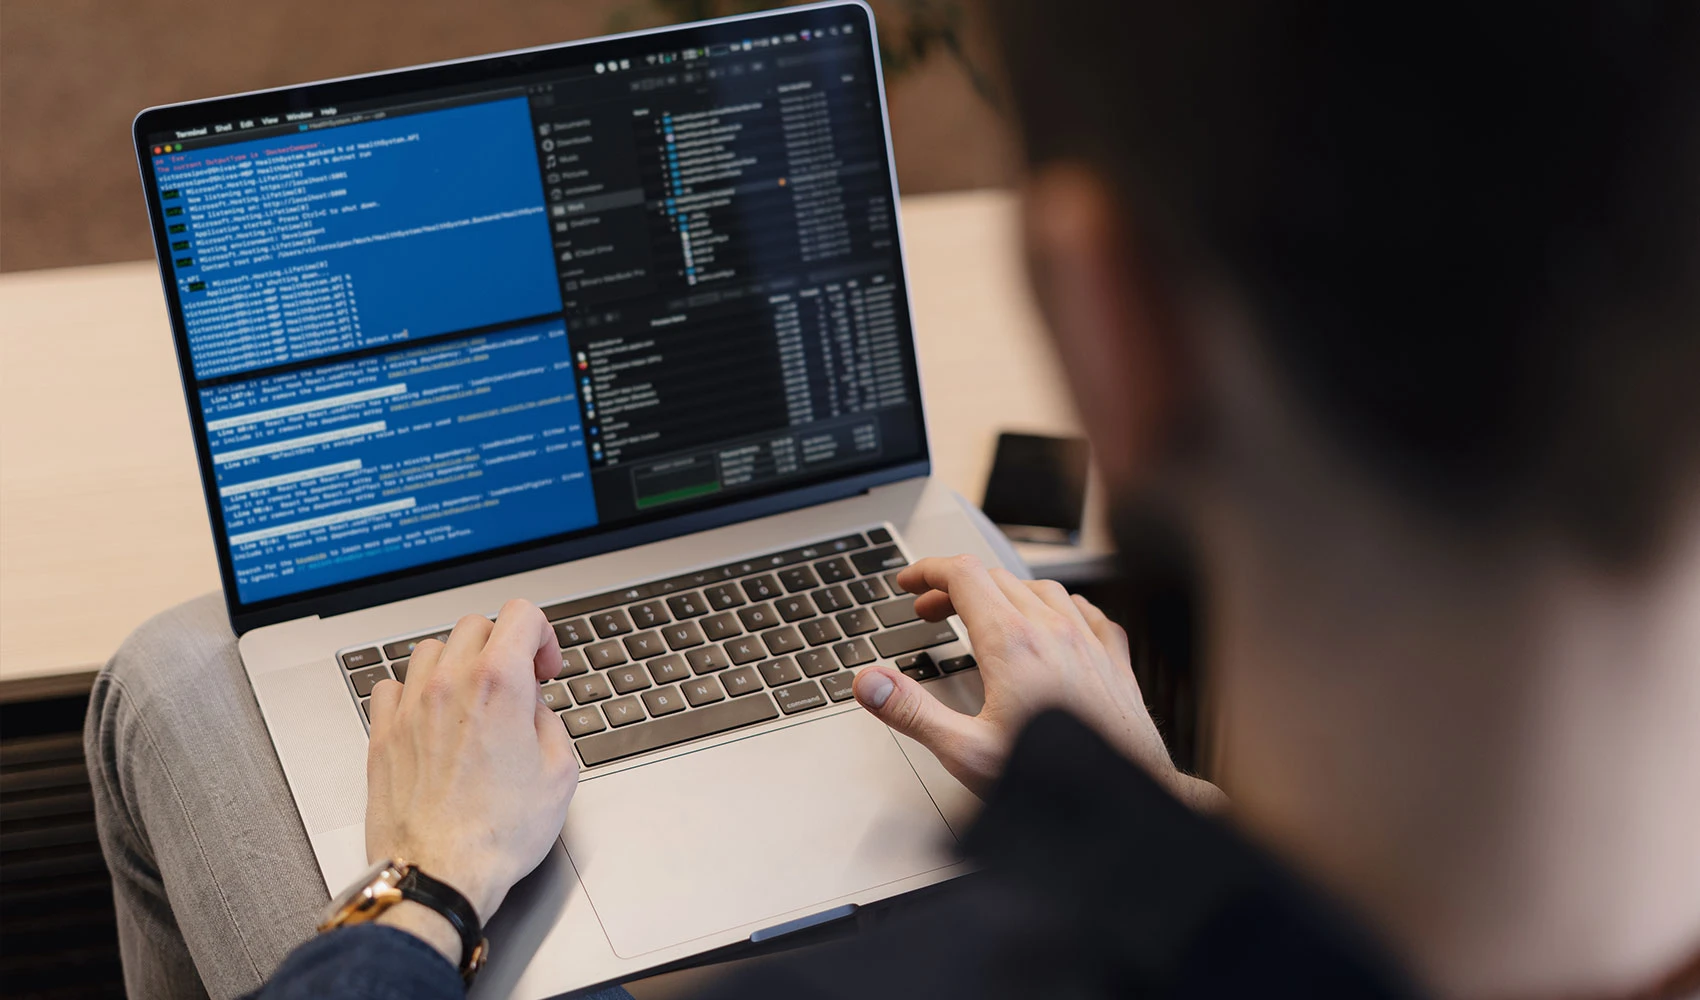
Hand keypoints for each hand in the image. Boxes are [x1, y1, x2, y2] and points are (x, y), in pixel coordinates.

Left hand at [365, 599, 576, 934]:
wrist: (441, 874)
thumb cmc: (497, 835)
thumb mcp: (560, 773)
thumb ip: (550, 723)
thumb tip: (534, 710)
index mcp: (499, 684)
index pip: (522, 614)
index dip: (543, 636)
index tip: (544, 667)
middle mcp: (449, 684)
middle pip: (476, 626)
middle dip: (503, 647)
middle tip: (516, 684)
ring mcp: (410, 707)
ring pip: (432, 650)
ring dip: (457, 665)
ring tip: (472, 699)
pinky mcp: (382, 735)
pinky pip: (391, 686)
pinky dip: (414, 692)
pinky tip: (431, 717)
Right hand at [853, 555, 1222, 807]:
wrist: (1126, 801)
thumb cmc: (1055, 784)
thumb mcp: (967, 752)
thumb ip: (913, 712)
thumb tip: (870, 682)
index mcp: (1012, 643)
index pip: (963, 576)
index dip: (928, 571)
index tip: (908, 581)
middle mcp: (1053, 631)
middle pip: (995, 579)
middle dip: (954, 588)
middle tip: (929, 612)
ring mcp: (1088, 642)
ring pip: (1039, 589)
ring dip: (1002, 593)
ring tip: (982, 615)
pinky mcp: (1114, 660)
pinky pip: (1085, 610)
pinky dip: (1055, 606)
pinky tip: (1053, 622)